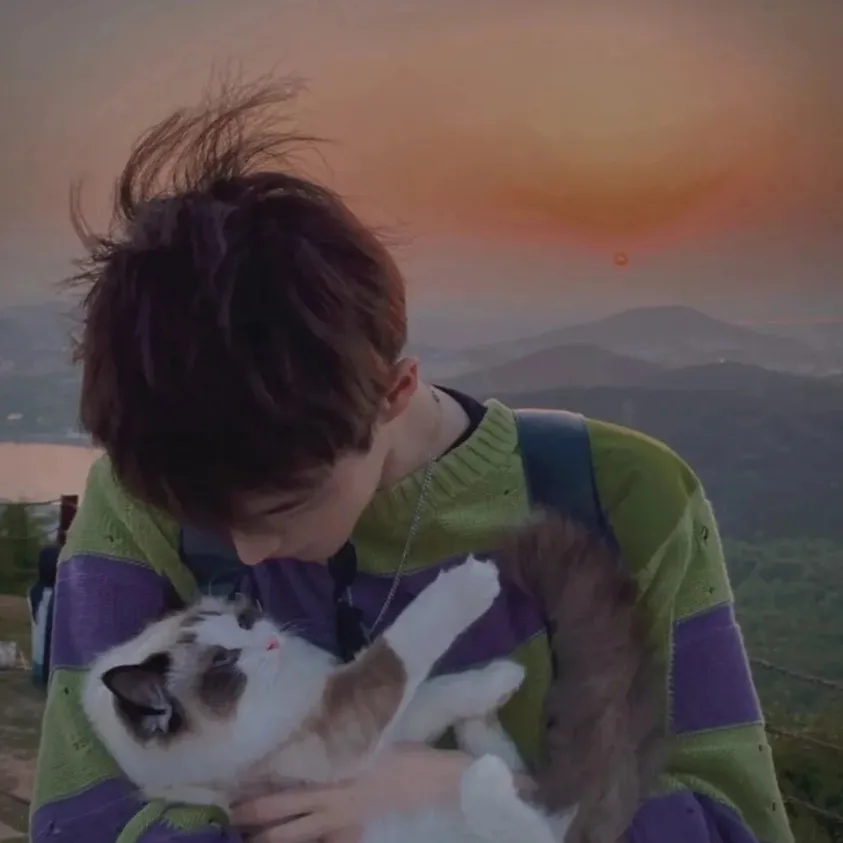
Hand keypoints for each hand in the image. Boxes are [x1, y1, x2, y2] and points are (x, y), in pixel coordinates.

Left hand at [233, 744, 472, 842]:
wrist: (432, 780)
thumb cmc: (400, 752)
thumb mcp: (366, 739)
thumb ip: (336, 742)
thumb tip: (307, 734)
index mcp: (333, 776)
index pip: (287, 784)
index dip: (259, 787)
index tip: (235, 783)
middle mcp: (331, 801)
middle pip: (284, 815)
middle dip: (255, 817)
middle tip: (229, 816)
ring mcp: (342, 820)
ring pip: (298, 834)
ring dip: (272, 836)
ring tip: (249, 839)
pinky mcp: (354, 828)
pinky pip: (323, 839)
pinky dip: (305, 840)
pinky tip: (295, 841)